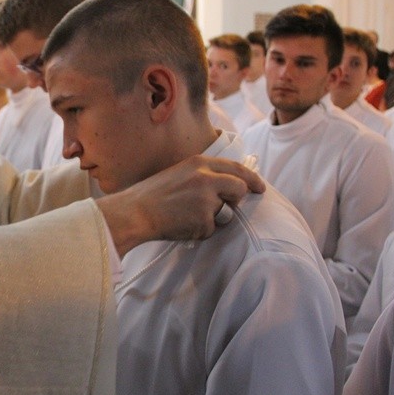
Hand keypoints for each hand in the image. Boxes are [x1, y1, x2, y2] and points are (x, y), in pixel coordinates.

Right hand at [96, 155, 265, 256]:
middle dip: (238, 199)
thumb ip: (203, 175)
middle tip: (231, 208)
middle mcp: (206, 177)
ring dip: (214, 218)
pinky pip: (212, 229)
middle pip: (239, 187)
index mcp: (198, 162)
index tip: (259, 186)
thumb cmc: (151, 195)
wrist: (133, 212)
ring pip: (226, 212)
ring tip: (187, 216)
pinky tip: (182, 225)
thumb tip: (228, 185)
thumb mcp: (178, 174)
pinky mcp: (204, 218)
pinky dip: (200, 231)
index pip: (236, 167)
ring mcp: (206, 198)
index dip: (251, 178)